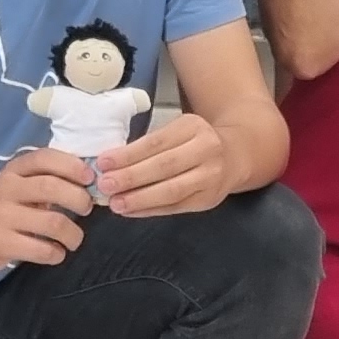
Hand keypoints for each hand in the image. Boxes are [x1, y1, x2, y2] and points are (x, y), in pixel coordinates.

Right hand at [0, 146, 99, 273]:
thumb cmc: (1, 208)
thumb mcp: (16, 185)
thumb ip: (46, 179)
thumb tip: (90, 181)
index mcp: (13, 171)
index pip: (45, 158)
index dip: (72, 166)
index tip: (90, 178)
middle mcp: (6, 189)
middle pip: (52, 188)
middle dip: (79, 199)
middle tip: (86, 209)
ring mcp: (2, 217)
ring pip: (53, 223)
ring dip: (73, 234)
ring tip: (74, 239)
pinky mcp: (1, 243)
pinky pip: (42, 249)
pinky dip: (57, 253)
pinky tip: (56, 252)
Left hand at [98, 110, 244, 217]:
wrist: (235, 155)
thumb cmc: (194, 142)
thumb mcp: (178, 131)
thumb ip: (150, 145)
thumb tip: (110, 164)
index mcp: (193, 127)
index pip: (156, 142)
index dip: (128, 154)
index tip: (103, 163)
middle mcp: (206, 150)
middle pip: (164, 166)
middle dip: (131, 177)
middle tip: (105, 185)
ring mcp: (211, 176)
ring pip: (172, 190)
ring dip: (140, 198)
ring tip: (116, 203)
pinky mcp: (209, 199)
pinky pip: (176, 206)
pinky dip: (150, 210)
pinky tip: (131, 211)